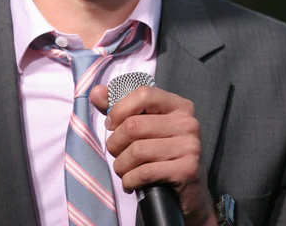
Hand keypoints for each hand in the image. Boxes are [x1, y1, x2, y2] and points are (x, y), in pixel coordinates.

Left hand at [90, 85, 216, 225]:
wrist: (189, 193)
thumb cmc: (161, 154)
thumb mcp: (144, 126)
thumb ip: (120, 108)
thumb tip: (95, 92)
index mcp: (178, 105)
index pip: (143, 94)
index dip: (120, 109)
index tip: (112, 125)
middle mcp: (187, 122)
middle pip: (134, 125)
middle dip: (115, 143)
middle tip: (116, 152)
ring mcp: (190, 146)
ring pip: (137, 151)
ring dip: (121, 165)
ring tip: (123, 169)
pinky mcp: (187, 170)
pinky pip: (145, 172)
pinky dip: (130, 180)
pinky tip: (131, 182)